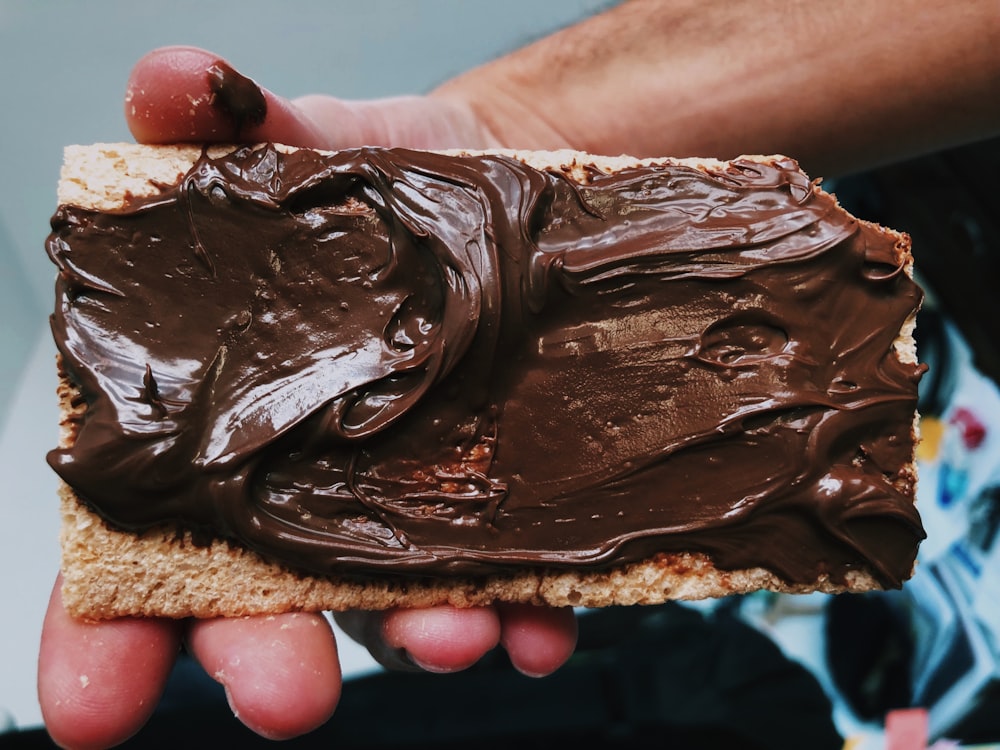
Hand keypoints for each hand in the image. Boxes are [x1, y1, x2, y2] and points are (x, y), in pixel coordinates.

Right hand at [38, 45, 577, 748]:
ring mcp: (407, 514)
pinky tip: (540, 621)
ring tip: (452, 633)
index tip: (90, 704)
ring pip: (396, 608)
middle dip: (266, 653)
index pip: (140, 547)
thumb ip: (228, 126)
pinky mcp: (502, 511)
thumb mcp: (312, 142)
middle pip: (261, 604)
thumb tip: (171, 80)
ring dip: (418, 634)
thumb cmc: (385, 186)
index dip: (104, 631)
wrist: (511, 201)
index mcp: (223, 427)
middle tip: (284, 691)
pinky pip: (516, 584)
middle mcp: (306, 493)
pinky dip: (528, 610)